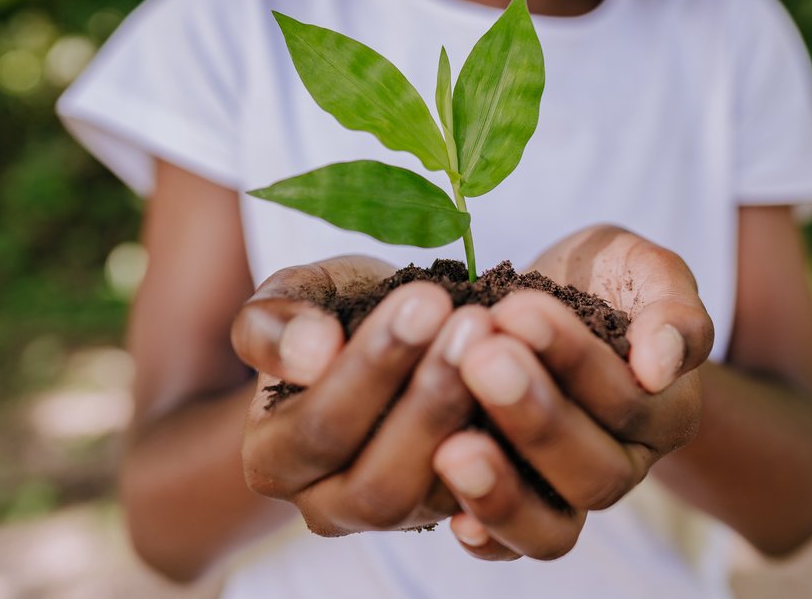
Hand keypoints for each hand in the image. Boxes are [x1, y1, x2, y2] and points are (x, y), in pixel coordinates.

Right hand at [231, 257, 492, 533]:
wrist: (396, 333)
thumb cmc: (336, 312)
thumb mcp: (296, 295)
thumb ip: (276, 321)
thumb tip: (313, 354)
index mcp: (274, 458)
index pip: (319, 429)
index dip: (372, 368)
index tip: (425, 301)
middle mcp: (330, 505)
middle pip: (377, 484)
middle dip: (430, 400)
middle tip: (473, 323)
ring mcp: (401, 516)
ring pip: (437, 498)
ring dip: (474, 419)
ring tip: (501, 346)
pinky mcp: (460, 511)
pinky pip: (492, 504)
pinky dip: (516, 448)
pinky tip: (537, 384)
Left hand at [432, 226, 713, 559]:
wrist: (552, 296)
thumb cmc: (600, 276)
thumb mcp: (640, 266)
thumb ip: (670, 307)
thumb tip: (660, 365)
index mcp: (667, 409)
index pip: (629, 401)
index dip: (574, 360)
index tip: (517, 309)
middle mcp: (625, 463)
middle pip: (596, 472)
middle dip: (535, 418)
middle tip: (480, 360)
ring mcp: (569, 493)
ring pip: (555, 526)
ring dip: (503, 489)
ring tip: (452, 447)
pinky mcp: (519, 504)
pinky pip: (510, 548)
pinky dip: (485, 536)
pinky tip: (448, 513)